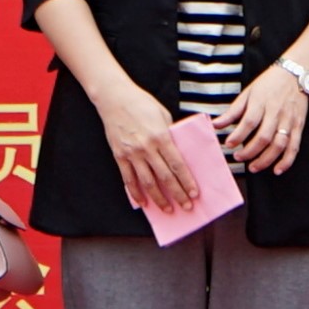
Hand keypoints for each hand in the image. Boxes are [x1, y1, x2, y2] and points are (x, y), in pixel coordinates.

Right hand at [98, 83, 194, 216]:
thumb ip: (170, 135)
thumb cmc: (141, 103)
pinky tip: (143, 202)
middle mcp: (147, 148)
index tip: (194, 193)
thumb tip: (178, 152)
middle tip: (187, 206)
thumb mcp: (163, 115)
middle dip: (177, 194)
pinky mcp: (119, 156)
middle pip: (165, 177)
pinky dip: (136, 193)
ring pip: (147, 183)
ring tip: (168, 209)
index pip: (177, 165)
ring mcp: (132, 154)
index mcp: (161, 137)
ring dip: (159, 199)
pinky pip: (128, 179)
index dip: (187, 181)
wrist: (114, 98)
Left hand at [217, 63, 308, 174]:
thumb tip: (215, 125)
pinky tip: (277, 170)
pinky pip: (294, 146)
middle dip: (250, 151)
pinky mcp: (299, 126)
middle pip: (264, 136)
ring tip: (253, 167)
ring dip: (266, 159)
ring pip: (279, 144)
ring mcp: (289, 120)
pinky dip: (287, 160)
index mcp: (261, 102)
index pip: (249, 122)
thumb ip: (232, 111)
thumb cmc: (269, 84)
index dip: (238, 135)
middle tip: (238, 157)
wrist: (295, 74)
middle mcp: (276, 112)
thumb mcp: (248, 93)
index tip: (228, 144)